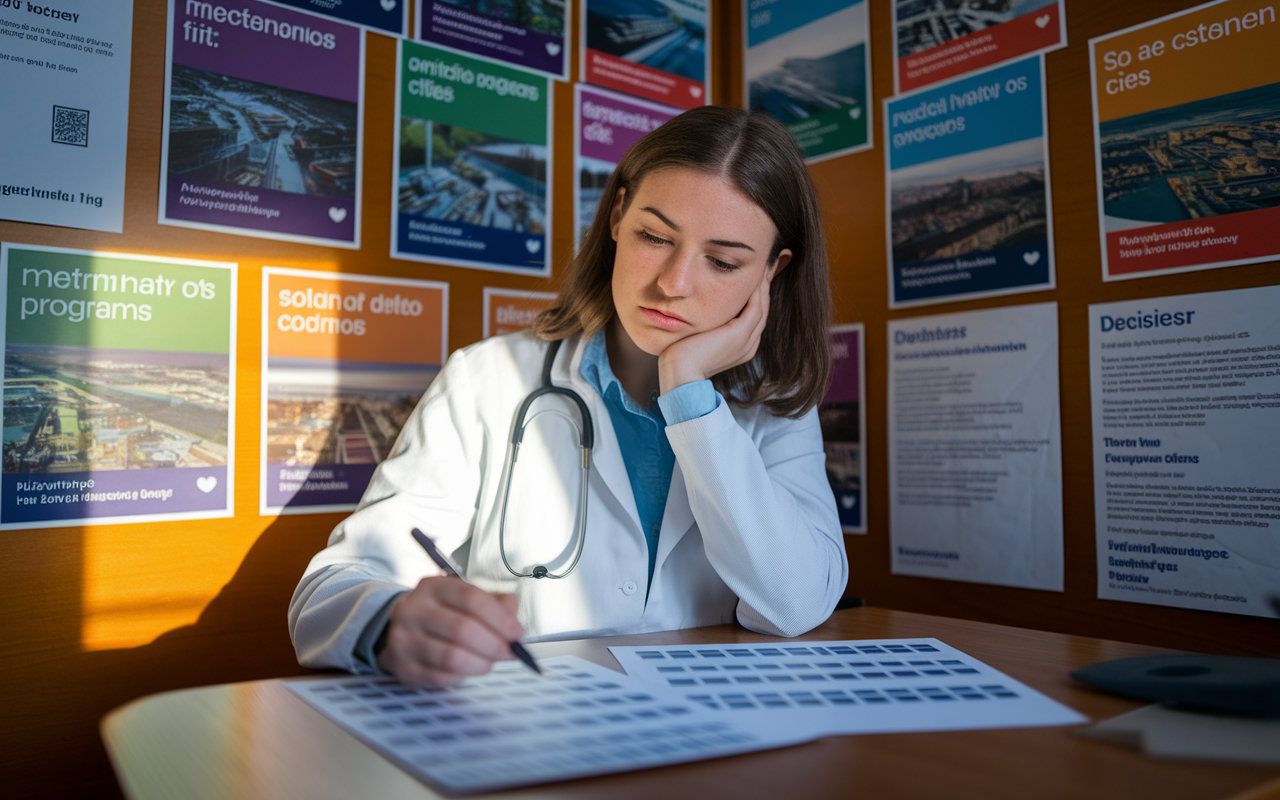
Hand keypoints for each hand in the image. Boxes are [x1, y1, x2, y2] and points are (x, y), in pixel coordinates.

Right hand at [376, 576, 522, 685]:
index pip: (470, 598)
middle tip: (508, 653)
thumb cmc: (442, 613)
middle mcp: (414, 610)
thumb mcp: (465, 598)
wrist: (400, 629)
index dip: (499, 618)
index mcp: (434, 587)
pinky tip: (466, 670)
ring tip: (488, 663)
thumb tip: (514, 621)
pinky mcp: (403, 666)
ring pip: (452, 657)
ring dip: (480, 664)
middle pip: (462, 629)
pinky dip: (462, 676)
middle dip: (494, 645)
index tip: (516, 633)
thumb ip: (495, 604)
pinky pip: (441, 677)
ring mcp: (404, 639)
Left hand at [657, 273, 771, 394]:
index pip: (752, 315)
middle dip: (765, 285)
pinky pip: (755, 306)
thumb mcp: (697, 336)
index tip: (756, 273)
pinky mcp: (741, 334)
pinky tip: (754, 273)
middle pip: (762, 309)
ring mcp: (747, 341)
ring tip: (764, 262)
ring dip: (763, 283)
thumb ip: (706, 324)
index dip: (756, 294)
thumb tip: (698, 307)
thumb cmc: (681, 356)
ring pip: (761, 306)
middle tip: (768, 262)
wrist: (679, 374)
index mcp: (741, 347)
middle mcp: (748, 345)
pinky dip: (757, 289)